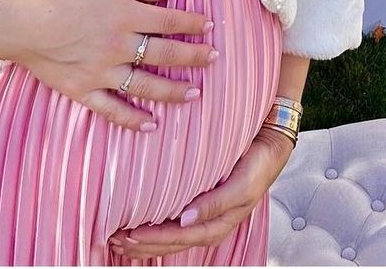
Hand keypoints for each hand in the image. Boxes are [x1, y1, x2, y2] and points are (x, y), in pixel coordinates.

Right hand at [0, 0, 214, 130]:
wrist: (24, 21)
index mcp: (127, 16)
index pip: (170, 22)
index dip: (193, 24)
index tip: (210, 27)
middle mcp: (120, 46)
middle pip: (165, 54)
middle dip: (193, 57)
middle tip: (214, 58)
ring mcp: (103, 72)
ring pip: (146, 85)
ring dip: (174, 91)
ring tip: (196, 93)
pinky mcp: (85, 91)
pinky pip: (113, 110)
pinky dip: (133, 119)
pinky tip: (152, 125)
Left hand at [109, 126, 293, 256]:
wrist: (271, 142)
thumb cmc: (258, 164)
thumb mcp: (242, 185)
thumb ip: (216, 204)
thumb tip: (185, 221)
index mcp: (219, 223)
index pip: (181, 238)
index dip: (156, 240)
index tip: (130, 234)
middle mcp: (209, 222)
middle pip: (172, 242)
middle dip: (143, 244)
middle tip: (114, 238)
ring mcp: (204, 213)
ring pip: (171, 235)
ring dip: (145, 239)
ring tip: (118, 237)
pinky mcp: (201, 200)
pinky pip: (174, 219)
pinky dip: (155, 224)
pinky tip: (138, 222)